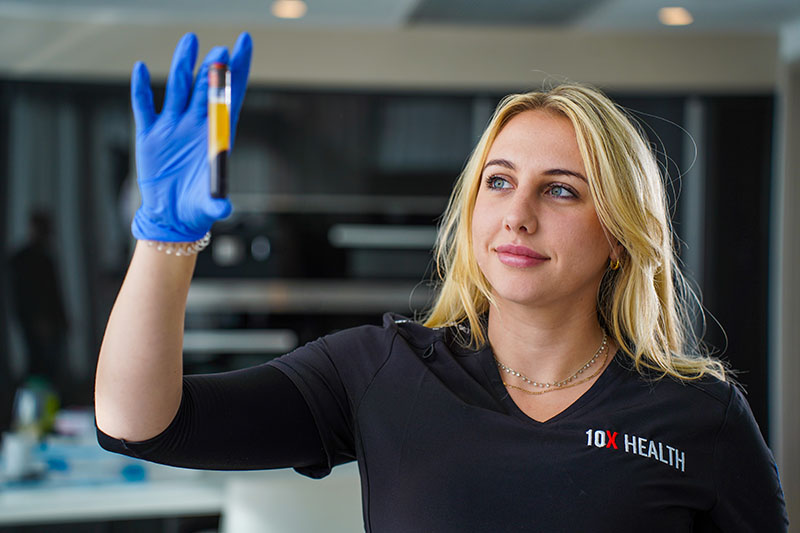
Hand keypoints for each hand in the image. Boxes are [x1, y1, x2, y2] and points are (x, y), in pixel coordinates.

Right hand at [131, 32, 251, 241]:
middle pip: (206, 89)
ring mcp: (172, 127)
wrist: (172, 217)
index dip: (238, 71)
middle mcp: (196, 126)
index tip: (244, 44)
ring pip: (178, 88)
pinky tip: (139, 68)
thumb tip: (224, 209)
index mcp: (216, 136)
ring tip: (190, 41)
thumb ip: (217, 204)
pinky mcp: (149, 135)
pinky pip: (144, 106)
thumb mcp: (208, 206)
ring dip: (183, 65)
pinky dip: (140, 88)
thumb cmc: (198, 208)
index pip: (230, 97)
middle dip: (213, 70)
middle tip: (220, 52)